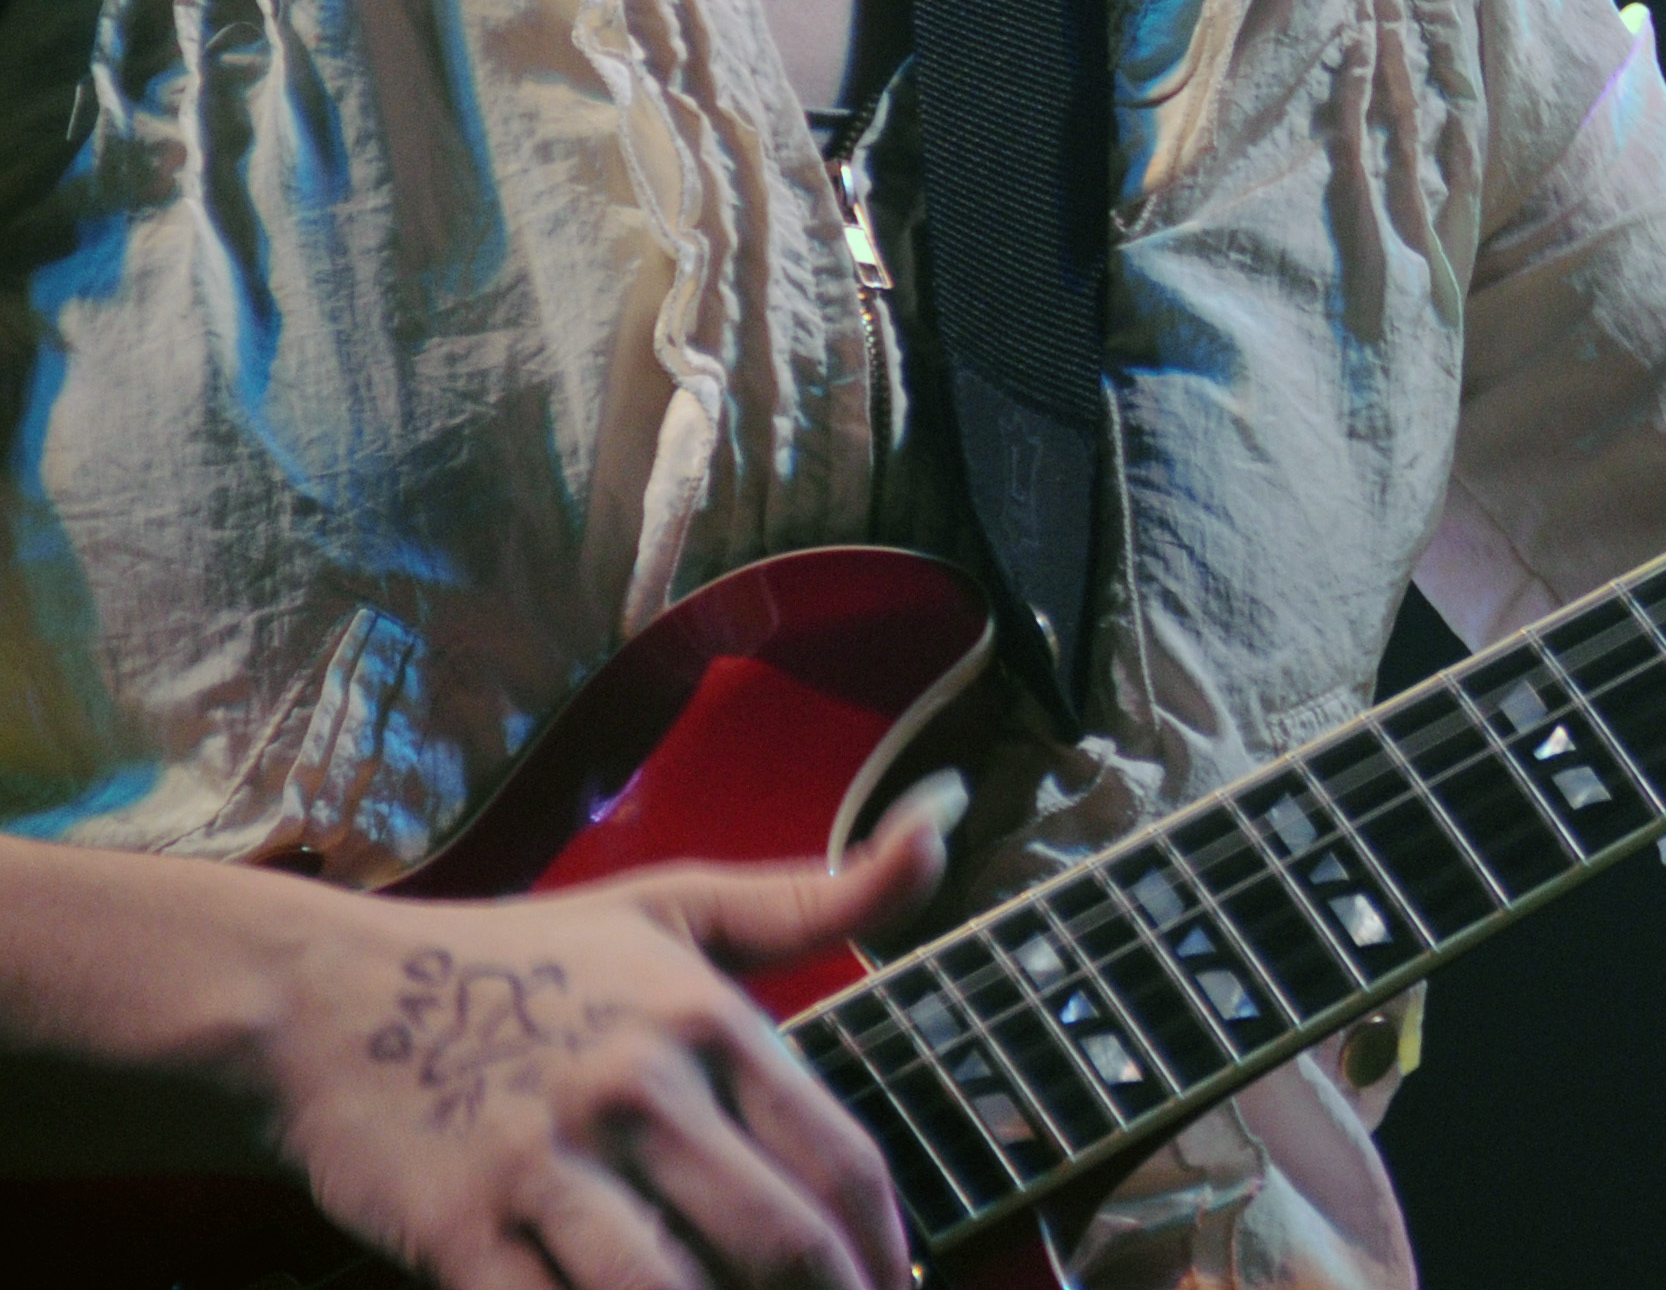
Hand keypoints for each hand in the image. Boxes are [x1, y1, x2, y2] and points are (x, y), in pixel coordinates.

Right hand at [250, 801, 952, 1289]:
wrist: (324, 998)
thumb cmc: (522, 958)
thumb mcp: (676, 904)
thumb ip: (818, 890)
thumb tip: (945, 819)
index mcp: (705, 1018)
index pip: (836, 1156)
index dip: (885, 1245)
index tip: (902, 1287)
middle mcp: (639, 1087)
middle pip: (776, 1239)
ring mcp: (546, 1162)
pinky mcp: (457, 1230)